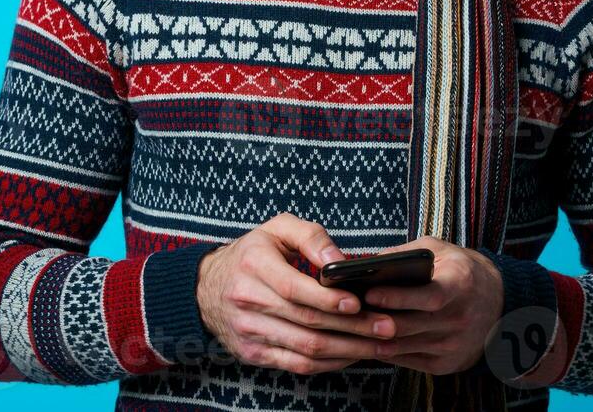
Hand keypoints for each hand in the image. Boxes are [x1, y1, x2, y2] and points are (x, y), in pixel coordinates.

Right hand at [195, 212, 399, 374]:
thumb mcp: (277, 229)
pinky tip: (352, 355)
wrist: (205, 287)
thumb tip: (340, 261)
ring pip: (306, 349)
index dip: (328, 300)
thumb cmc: (251, 254)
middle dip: (353, 328)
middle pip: (307, 323)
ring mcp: (249, 332)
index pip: (294, 289)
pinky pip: (297, 364)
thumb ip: (311, 236)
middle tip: (387, 327)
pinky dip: (329, 363)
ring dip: (348, 351)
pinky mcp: (253, 353)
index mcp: (254, 266)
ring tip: (379, 346)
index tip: (358, 303)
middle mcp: (248, 301)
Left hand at [358, 236, 504, 376]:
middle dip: (376, 320)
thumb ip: (407, 254)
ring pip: (405, 346)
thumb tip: (369, 263)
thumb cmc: (462, 271)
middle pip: (411, 325)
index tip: (369, 293)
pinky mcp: (447, 364)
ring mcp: (454, 345)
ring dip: (375, 339)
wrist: (500, 304)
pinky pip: (408, 360)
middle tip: (348, 312)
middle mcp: (460, 318)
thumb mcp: (440, 250)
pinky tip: (368, 340)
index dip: (398, 298)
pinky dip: (386, 352)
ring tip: (350, 327)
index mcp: (461, 285)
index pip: (429, 297)